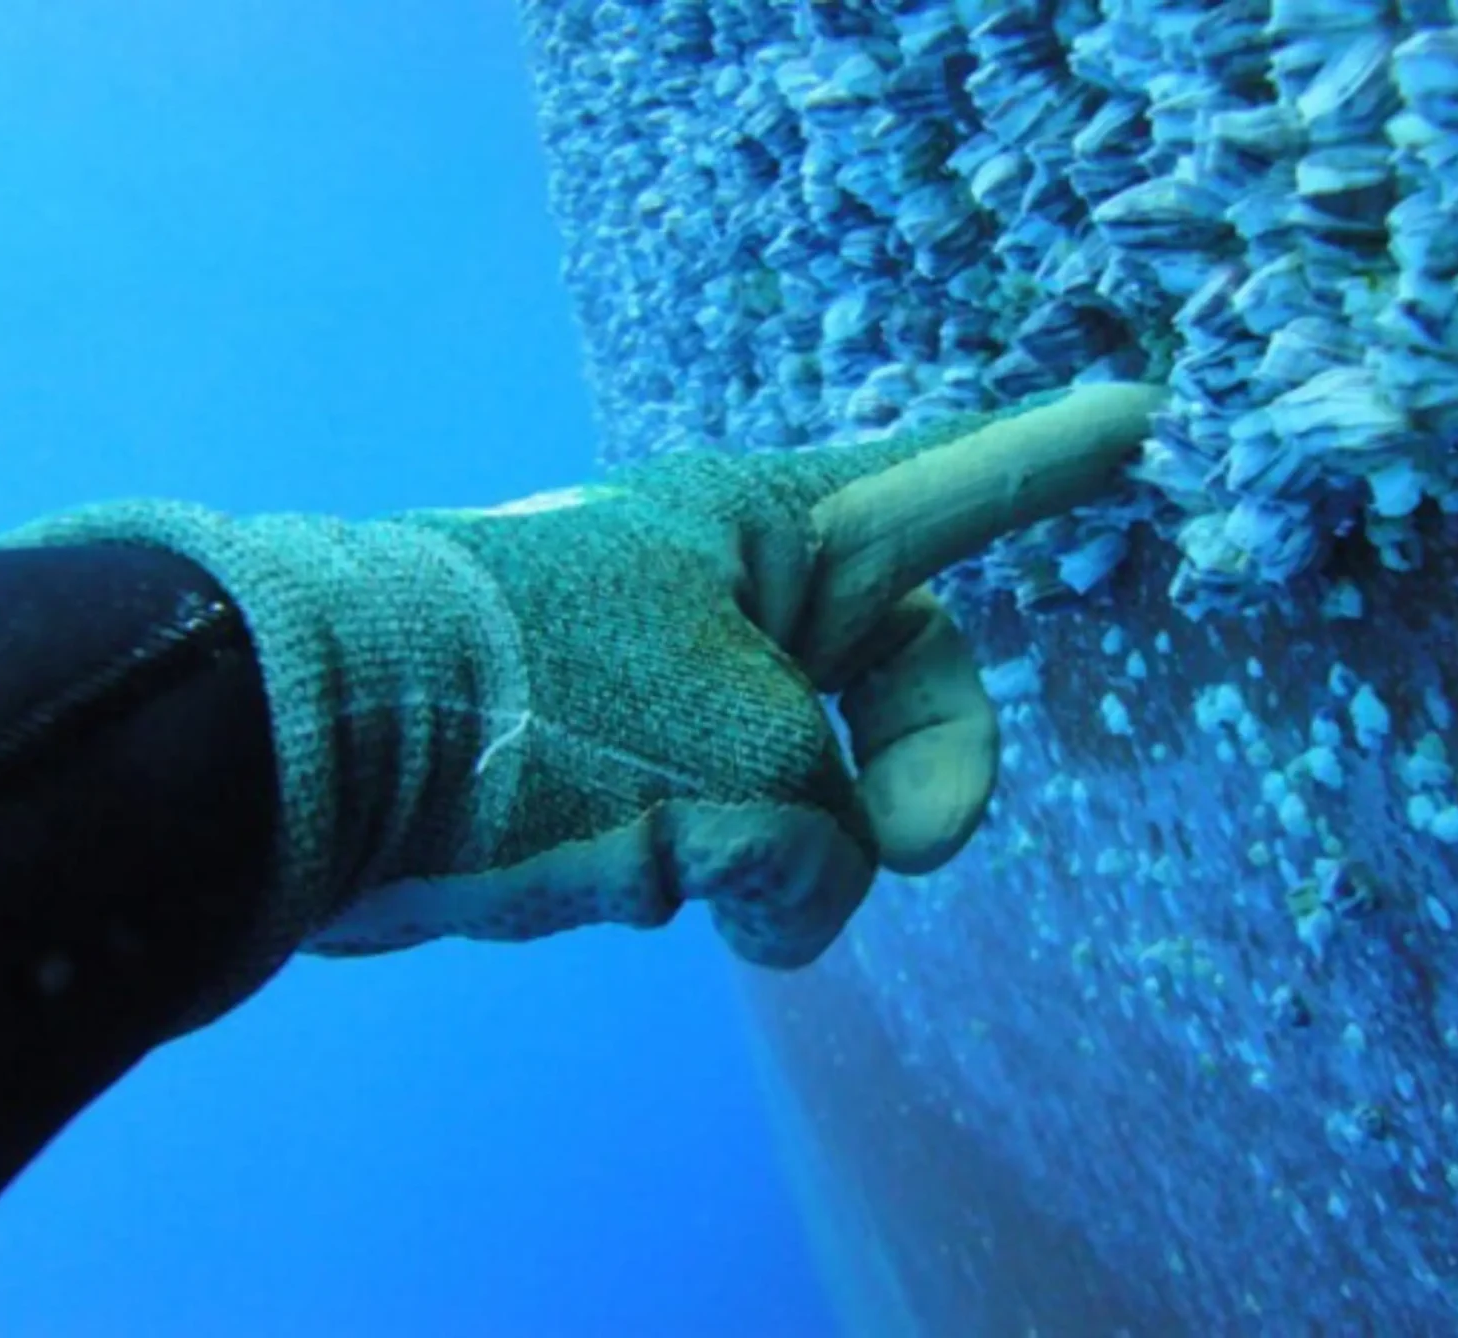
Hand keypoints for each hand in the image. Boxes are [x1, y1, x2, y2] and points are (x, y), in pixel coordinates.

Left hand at [302, 381, 1165, 967]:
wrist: (318, 754)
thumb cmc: (558, 709)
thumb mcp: (755, 767)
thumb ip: (831, 840)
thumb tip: (784, 902)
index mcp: (774, 529)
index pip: (950, 487)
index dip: (1051, 463)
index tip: (1139, 412)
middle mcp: (726, 589)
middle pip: (901, 674)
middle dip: (925, 770)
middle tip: (915, 850)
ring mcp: (661, 683)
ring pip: (809, 785)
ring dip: (795, 852)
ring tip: (717, 878)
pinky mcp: (597, 776)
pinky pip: (719, 840)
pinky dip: (711, 884)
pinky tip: (654, 894)